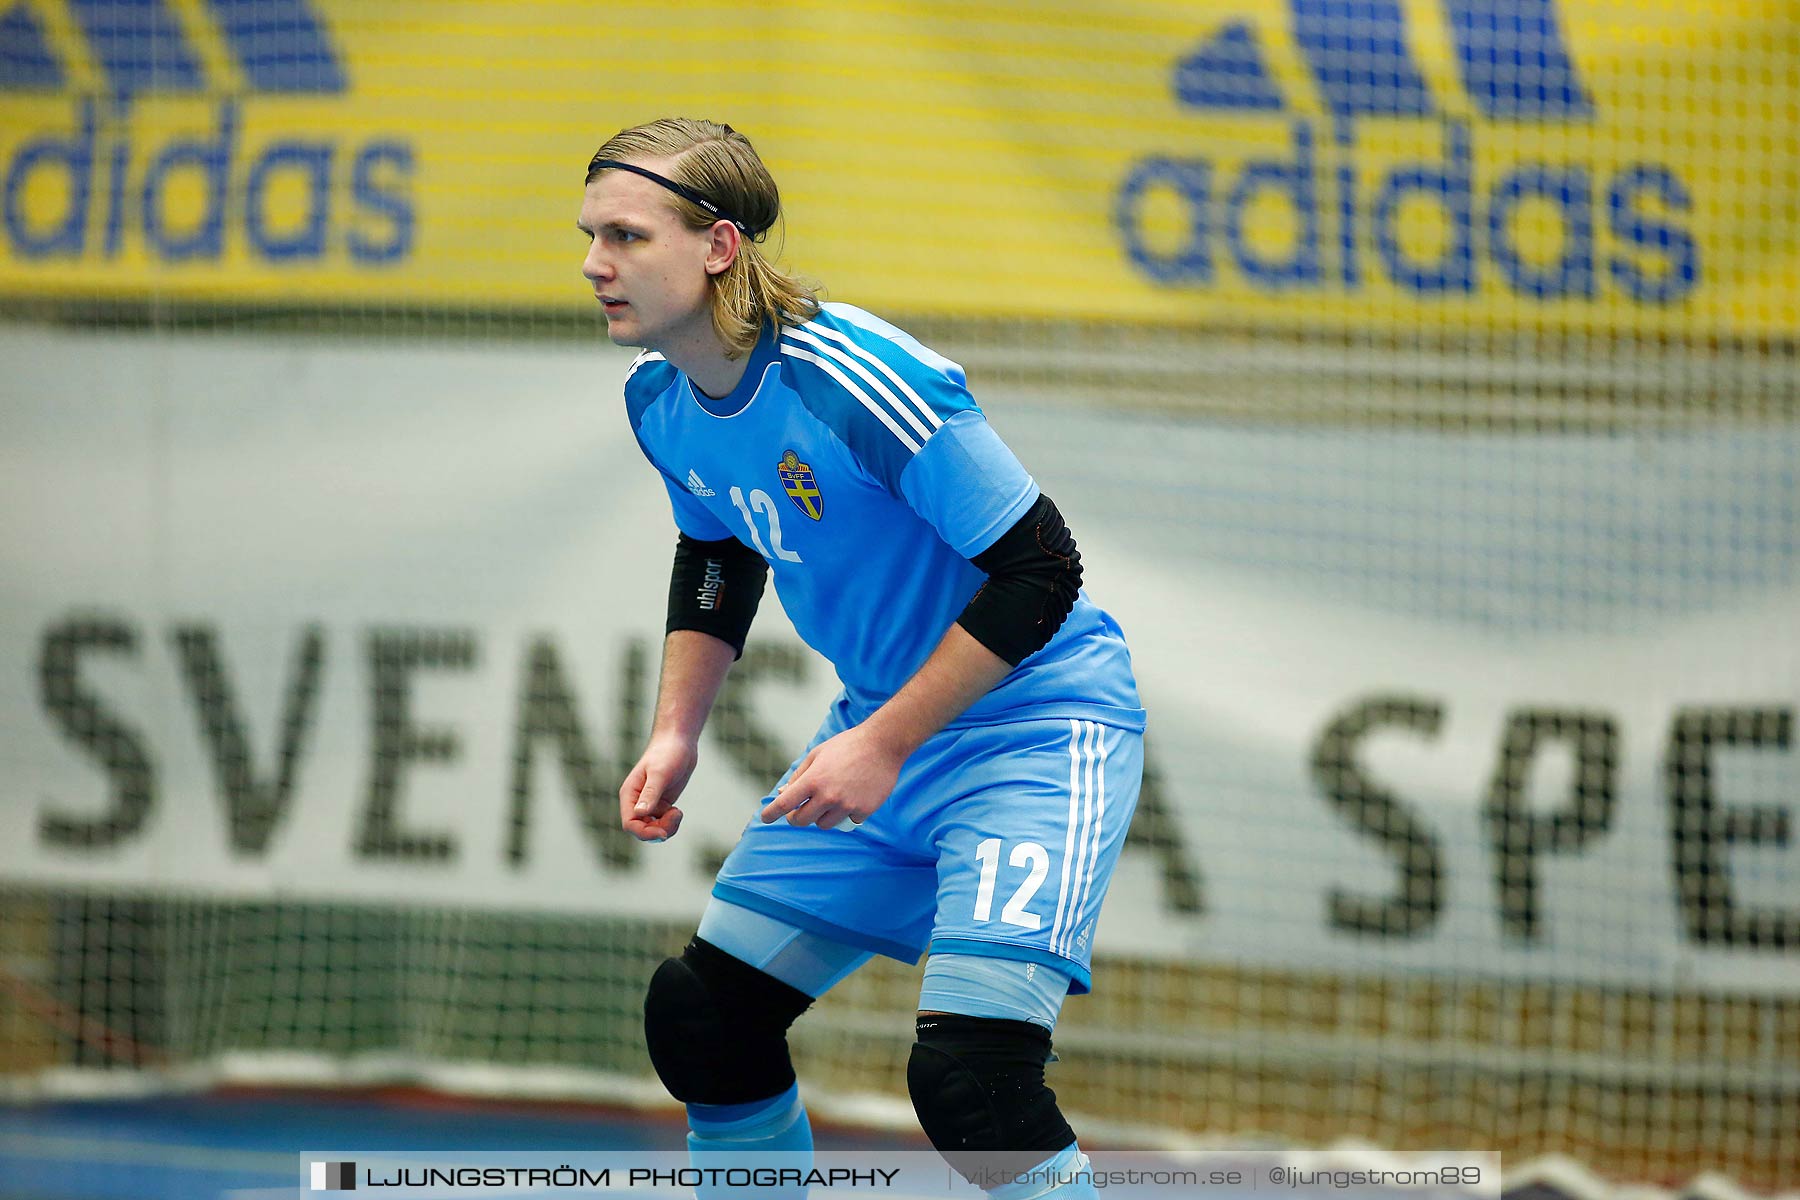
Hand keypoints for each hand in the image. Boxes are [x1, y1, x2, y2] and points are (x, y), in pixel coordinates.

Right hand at [619, 736, 697, 841]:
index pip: (630, 823)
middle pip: (641, 829)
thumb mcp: (660, 773)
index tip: (663, 833)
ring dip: (666, 827)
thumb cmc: (667, 753)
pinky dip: (671, 822)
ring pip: (653, 828)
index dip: (644, 833)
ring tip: (677, 812)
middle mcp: (636, 802)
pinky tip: (677, 810)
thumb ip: (650, 794)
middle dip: (658, 831)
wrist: (678, 742)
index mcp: (630, 795)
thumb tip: (640, 813)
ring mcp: (649, 804)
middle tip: (676, 815)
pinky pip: (662, 823)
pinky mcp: (661, 803)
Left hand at [760, 725, 904, 829]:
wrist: (883, 745)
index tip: (764, 818)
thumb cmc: (847, 746)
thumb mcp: (818, 754)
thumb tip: (784, 793)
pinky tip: (855, 796)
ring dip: (823, 816)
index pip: (785, 804)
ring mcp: (846, 805)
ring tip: (832, 798)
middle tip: (801, 809)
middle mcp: (828, 795)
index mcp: (813, 779)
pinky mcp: (863, 811)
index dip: (771, 813)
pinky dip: (848, 813)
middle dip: (798, 816)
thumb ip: (799, 775)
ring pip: (824, 824)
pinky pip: (848, 821)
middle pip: (802, 820)